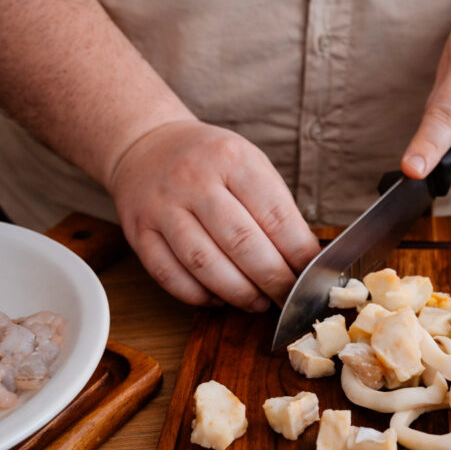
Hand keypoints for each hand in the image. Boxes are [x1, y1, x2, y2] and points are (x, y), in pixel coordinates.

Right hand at [108, 120, 320, 310]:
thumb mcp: (249, 164)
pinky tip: (218, 299)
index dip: (299, 255)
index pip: (275, 216)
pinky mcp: (139, 232)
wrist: (146, 146)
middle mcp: (194, 181)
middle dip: (273, 280)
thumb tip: (304, 261)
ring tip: (257, 303)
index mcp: (232, 160)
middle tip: (288, 298)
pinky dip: (198, 296)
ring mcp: (162, 207)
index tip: (311, 276)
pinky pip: (169, 275)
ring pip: (204, 264)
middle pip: (242, 244)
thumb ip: (275, 208)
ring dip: (238, 293)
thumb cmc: (210, 163)